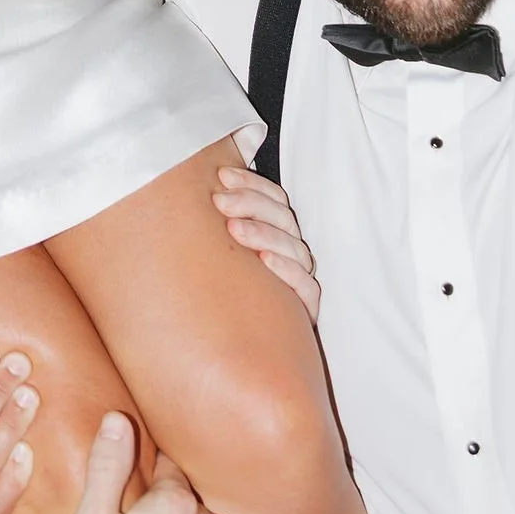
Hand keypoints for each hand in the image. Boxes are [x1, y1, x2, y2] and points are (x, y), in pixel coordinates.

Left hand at [213, 166, 318, 323]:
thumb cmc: (228, 286)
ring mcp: (299, 277)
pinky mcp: (305, 308)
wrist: (243, 346)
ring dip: (264, 233)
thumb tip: (210, 166)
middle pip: (282, 216)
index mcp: (275, 230)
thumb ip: (221, 211)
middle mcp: (290, 250)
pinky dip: (285, 270)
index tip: (222, 175)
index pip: (273, 197)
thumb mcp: (218, 247)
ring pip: (293, 246)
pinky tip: (264, 262)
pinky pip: (304, 285)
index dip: (250, 183)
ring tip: (234, 230)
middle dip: (251, 204)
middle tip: (220, 202)